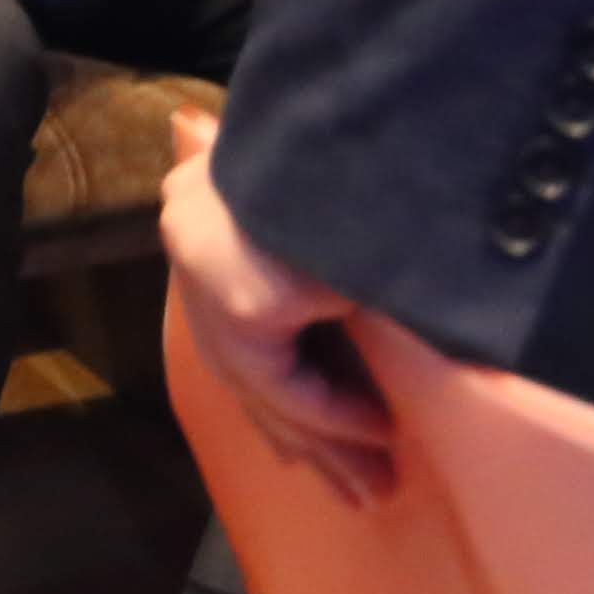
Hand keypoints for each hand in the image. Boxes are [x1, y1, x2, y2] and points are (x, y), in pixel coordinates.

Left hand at [161, 114, 393, 500]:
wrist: (396, 105)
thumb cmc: (384, 150)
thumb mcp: (351, 202)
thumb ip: (320, 241)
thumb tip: (231, 176)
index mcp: (212, 199)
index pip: (237, 305)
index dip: (282, 376)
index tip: (318, 433)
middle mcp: (197, 231)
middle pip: (246, 360)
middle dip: (306, 429)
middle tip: (358, 486)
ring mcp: (212, 266)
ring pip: (260, 381)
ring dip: (325, 437)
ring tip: (373, 488)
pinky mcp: (244, 299)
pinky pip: (281, 380)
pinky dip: (329, 410)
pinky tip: (378, 434)